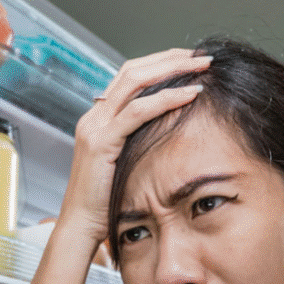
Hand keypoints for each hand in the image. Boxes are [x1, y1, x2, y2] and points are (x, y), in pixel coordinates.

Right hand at [59, 48, 211, 252]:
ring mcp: (95, 127)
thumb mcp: (123, 163)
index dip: (160, 63)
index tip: (190, 61)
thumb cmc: (104, 201)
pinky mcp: (101, 143)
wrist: (80, 225)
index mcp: (98, 118)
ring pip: (135, 82)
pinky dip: (167, 99)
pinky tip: (191, 93)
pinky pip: (137, 112)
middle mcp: (93, 116)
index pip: (129, 76)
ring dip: (173, 70)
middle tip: (202, 57)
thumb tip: (167, 131)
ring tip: (202, 68)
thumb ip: (137, 142)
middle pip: (133, 70)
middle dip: (170, 59)